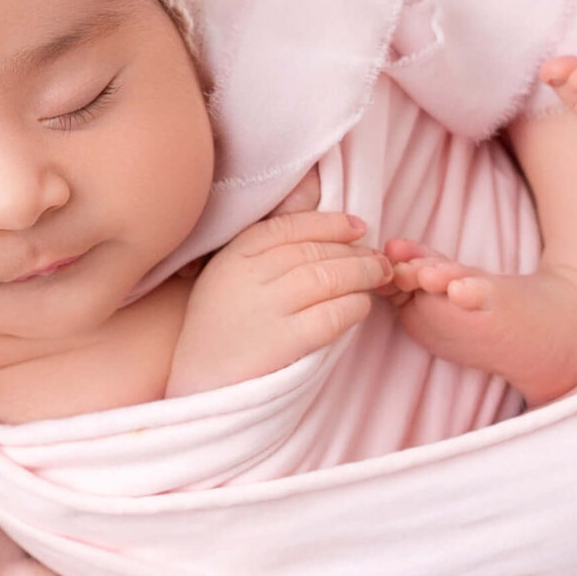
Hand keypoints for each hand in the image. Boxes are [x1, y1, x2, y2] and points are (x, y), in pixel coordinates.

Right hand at [164, 205, 392, 398]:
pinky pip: (332, 315)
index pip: (293, 225)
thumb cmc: (221, 326)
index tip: (358, 227)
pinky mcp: (282, 342)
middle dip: (356, 252)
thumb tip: (314, 193)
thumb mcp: (230, 274)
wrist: (198, 382)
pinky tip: (361, 307)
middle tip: (379, 258)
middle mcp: (249, 274)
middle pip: (317, 251)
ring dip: (363, 276)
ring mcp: (265, 307)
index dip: (332, 223)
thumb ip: (267, 241)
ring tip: (379, 278)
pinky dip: (355, 307)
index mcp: (236, 253)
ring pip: (329, 278)